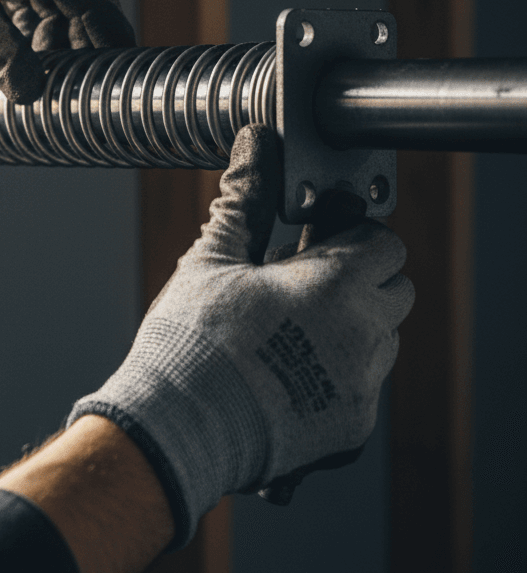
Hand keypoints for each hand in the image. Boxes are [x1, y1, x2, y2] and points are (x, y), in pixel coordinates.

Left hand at [0, 0, 135, 102]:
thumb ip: (0, 52)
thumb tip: (31, 93)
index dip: (111, 29)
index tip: (126, 62)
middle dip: (80, 40)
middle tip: (85, 83)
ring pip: (46, 1)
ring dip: (51, 39)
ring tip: (52, 78)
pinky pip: (19, 0)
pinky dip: (25, 30)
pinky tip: (22, 58)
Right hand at [67, 124, 413, 546]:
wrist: (178, 427)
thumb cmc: (192, 339)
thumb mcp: (213, 259)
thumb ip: (245, 199)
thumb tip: (255, 144)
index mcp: (335, 285)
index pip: (383, 242)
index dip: (352, 234)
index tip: (314, 238)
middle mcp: (363, 336)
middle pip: (394, 290)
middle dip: (358, 279)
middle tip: (301, 279)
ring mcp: (360, 387)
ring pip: (382, 341)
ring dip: (352, 326)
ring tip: (290, 327)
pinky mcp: (349, 428)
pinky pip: (363, 387)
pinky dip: (338, 373)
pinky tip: (287, 370)